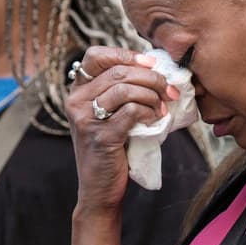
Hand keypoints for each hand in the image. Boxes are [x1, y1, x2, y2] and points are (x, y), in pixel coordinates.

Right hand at [66, 46, 179, 213]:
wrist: (100, 189)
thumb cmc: (111, 147)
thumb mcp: (108, 114)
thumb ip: (120, 89)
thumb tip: (154, 66)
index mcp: (77, 90)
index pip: (96, 55)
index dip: (127, 54)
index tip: (151, 64)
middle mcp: (75, 101)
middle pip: (119, 72)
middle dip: (151, 77)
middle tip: (169, 90)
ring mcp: (85, 119)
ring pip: (125, 88)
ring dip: (152, 95)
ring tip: (162, 106)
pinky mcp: (101, 136)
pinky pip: (131, 110)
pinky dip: (149, 112)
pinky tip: (155, 120)